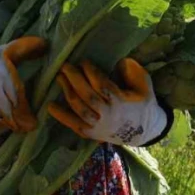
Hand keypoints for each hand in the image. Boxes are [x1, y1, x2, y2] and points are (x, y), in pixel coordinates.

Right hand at [0, 36, 47, 132]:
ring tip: (4, 119)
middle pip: (6, 109)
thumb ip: (24, 48)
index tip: (20, 107)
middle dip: (11, 115)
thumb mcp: (4, 51)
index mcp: (2, 76)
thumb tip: (45, 44)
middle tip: (15, 120)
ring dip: (1, 119)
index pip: (15, 97)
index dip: (18, 104)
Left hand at [47, 58, 166, 145]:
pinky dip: (61, 116)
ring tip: (59, 77)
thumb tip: (117, 63)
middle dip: (74, 79)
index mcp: (121, 101)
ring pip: (79, 109)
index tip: (83, 61)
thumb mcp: (144, 84)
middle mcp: (107, 115)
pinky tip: (50, 106)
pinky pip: (73, 124)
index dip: (91, 72)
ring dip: (67, 92)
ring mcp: (98, 126)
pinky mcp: (91, 133)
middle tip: (65, 65)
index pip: (102, 85)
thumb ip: (133, 71)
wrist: (144, 130)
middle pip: (87, 95)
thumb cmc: (142, 102)